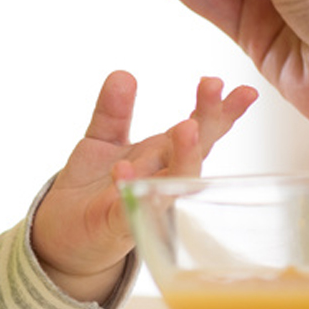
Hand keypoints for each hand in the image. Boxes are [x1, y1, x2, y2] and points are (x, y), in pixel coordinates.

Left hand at [31, 71, 255, 303]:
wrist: (64, 234)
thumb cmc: (93, 188)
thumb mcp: (101, 141)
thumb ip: (112, 112)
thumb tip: (123, 74)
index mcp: (161, 156)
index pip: (199, 130)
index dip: (221, 110)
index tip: (244, 89)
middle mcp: (162, 179)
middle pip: (196, 150)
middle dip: (208, 119)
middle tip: (212, 86)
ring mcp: (145, 203)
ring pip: (175, 182)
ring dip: (184, 155)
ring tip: (187, 126)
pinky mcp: (119, 225)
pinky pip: (130, 208)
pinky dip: (129, 189)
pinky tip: (123, 170)